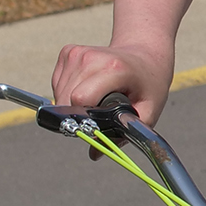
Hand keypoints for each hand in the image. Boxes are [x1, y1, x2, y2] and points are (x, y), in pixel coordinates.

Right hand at [51, 41, 171, 123]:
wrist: (145, 53)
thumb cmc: (148, 85)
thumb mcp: (147, 111)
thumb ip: (122, 134)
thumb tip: (95, 154)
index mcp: (114, 68)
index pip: (80, 99)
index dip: (86, 118)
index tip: (98, 123)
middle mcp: (91, 57)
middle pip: (65, 99)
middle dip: (77, 114)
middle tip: (100, 113)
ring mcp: (77, 52)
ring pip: (58, 93)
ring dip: (72, 104)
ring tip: (97, 99)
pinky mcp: (67, 51)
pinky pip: (57, 83)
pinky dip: (67, 92)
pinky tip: (89, 88)